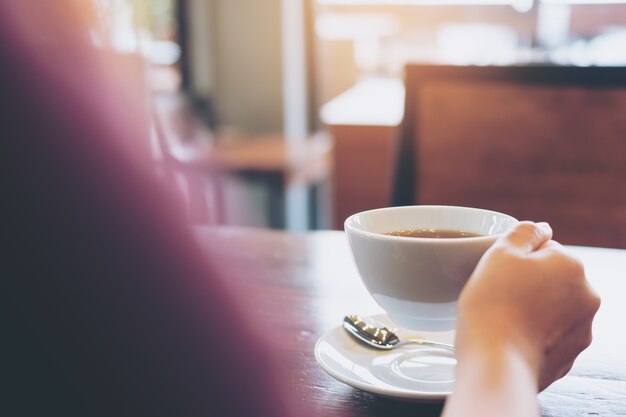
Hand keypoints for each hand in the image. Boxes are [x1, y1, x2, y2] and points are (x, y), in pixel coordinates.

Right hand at [457, 221, 600, 390]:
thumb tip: (542, 228)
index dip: (515, 259)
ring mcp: (582, 330)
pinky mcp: (569, 357)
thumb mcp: (500, 253)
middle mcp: (587, 296)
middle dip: (528, 283)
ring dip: (533, 308)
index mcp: (571, 265)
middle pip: (551, 278)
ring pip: (552, 307)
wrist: (495, 363)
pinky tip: (511, 338)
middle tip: (498, 295)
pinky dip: (533, 334)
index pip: (543, 249)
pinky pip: (550, 336)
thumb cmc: (493, 305)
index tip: (498, 274)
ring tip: (503, 318)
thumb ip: (524, 232)